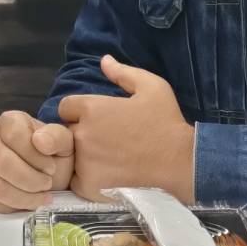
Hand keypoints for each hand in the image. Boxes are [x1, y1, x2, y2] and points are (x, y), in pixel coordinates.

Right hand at [0, 111, 73, 212]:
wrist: (47, 177)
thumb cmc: (53, 157)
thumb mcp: (64, 144)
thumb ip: (57, 137)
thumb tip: (40, 140)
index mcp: (9, 122)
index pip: (14, 137)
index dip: (35, 156)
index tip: (51, 168)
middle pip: (2, 162)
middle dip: (30, 179)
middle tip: (47, 184)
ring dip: (23, 196)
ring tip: (40, 195)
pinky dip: (11, 207)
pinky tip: (26, 203)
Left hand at [57, 56, 195, 203]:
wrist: (180, 162)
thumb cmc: (166, 122)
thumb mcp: (151, 87)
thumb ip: (123, 73)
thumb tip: (104, 60)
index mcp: (92, 108)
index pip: (65, 107)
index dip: (79, 112)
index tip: (97, 119)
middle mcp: (82, 134)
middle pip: (67, 131)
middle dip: (80, 132)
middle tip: (104, 140)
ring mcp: (84, 161)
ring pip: (71, 157)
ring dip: (82, 156)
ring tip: (106, 159)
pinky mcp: (89, 185)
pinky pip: (76, 180)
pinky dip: (87, 179)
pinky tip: (106, 175)